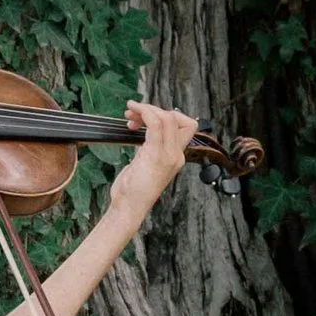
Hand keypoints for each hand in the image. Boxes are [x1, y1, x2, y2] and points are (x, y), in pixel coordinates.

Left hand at [117, 100, 199, 217]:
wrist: (129, 207)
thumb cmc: (133, 189)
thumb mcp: (144, 162)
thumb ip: (150, 146)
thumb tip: (146, 128)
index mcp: (176, 156)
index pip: (186, 125)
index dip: (168, 114)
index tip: (148, 117)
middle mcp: (176, 155)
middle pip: (175, 118)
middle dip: (152, 108)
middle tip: (133, 113)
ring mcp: (168, 155)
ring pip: (166, 118)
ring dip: (146, 109)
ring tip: (130, 113)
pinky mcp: (156, 156)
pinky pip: (155, 125)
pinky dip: (144, 113)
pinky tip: (132, 117)